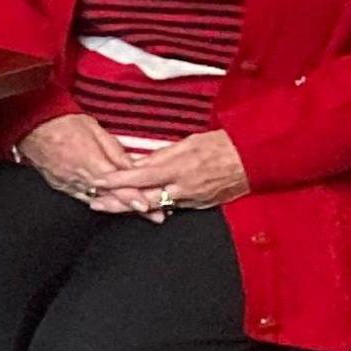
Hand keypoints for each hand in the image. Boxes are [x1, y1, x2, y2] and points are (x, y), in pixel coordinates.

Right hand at [14, 112, 134, 201]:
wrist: (34, 124)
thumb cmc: (64, 123)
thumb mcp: (96, 131)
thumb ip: (115, 151)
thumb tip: (133, 166)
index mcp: (89, 161)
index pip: (115, 183)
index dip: (132, 196)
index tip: (145, 206)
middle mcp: (78, 176)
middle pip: (109, 196)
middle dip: (131, 205)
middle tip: (151, 215)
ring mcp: (67, 183)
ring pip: (97, 200)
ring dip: (116, 205)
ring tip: (134, 210)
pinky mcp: (60, 185)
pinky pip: (82, 197)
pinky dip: (97, 200)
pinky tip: (108, 203)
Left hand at [93, 130, 250, 220]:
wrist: (256, 159)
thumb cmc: (223, 145)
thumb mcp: (189, 142)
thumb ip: (161, 155)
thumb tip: (138, 162)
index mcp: (179, 168)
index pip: (140, 176)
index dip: (117, 181)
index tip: (97, 182)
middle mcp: (183, 187)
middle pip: (143, 199)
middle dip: (117, 203)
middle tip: (94, 203)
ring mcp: (193, 199)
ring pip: (156, 207)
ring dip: (133, 207)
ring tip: (110, 207)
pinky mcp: (201, 205)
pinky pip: (173, 207)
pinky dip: (156, 207)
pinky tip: (141, 207)